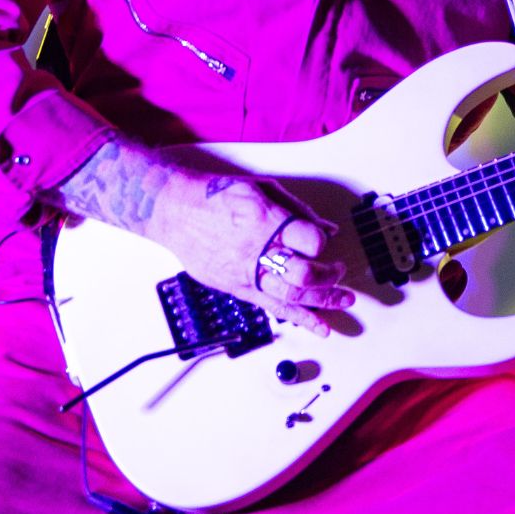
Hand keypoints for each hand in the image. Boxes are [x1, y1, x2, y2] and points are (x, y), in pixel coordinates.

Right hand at [61, 141, 353, 336]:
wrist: (173, 209)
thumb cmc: (214, 194)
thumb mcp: (260, 188)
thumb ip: (296, 209)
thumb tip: (326, 227)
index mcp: (266, 220)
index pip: (310, 240)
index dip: (322, 243)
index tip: (325, 243)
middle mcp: (257, 250)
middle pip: (304, 274)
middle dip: (328, 278)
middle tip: (339, 275)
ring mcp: (245, 272)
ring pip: (291, 295)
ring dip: (321, 302)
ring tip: (341, 303)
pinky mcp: (236, 287)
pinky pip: (271, 307)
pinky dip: (298, 318)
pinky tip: (318, 326)